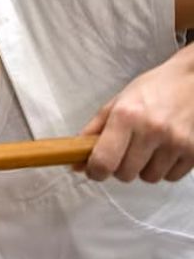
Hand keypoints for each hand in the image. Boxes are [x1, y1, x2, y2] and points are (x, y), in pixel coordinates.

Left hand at [79, 49, 193, 182]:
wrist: (193, 81)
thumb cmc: (152, 89)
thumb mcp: (117, 103)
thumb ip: (93, 132)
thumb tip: (76, 162)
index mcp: (126, 116)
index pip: (103, 162)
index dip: (95, 172)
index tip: (95, 170)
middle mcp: (151, 130)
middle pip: (125, 174)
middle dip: (120, 167)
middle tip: (125, 151)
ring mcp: (175, 142)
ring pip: (149, 178)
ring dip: (144, 168)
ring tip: (148, 147)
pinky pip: (171, 177)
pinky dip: (165, 169)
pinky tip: (165, 150)